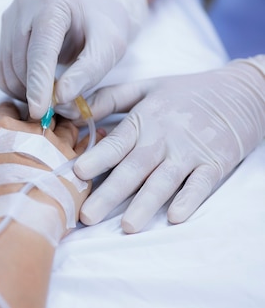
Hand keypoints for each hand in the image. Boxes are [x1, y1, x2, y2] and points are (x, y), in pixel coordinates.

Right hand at [0, 0, 147, 119]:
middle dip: (35, 91)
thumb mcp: (109, 47)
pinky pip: (3, 68)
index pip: (40, 49)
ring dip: (25, 91)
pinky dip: (17, 85)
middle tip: (55, 110)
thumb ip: (87, 72)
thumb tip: (60, 98)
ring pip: (8, 68)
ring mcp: (11, 15)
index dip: (38, 84)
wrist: (92, 9)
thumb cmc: (104, 26)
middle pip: (21, 61)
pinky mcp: (4, 30)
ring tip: (50, 99)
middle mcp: (25, 3)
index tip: (40, 112)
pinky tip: (37, 90)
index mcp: (54, 0)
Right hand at [0, 102, 99, 224]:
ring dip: (64, 125)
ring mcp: (60, 148)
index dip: (4, 113)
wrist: (19, 218)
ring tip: (64, 129)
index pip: (4, 108)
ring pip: (66, 125)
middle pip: (39, 114)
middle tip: (38, 124)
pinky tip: (99, 135)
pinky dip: (94, 140)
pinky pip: (89, 148)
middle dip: (38, 116)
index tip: (5, 120)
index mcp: (3, 128)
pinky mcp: (79, 167)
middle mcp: (34, 132)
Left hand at [74, 56, 264, 232]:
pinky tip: (175, 216)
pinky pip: (201, 184)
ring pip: (164, 181)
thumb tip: (71, 109)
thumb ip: (108, 99)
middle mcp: (164, 137)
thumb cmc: (184, 93)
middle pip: (134, 168)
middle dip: (110, 193)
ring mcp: (191, 152)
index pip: (117, 142)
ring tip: (127, 225)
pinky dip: (189, 200)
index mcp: (144, 119)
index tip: (78, 173)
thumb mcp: (145, 87)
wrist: (242, 91)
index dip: (98, 157)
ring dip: (145, 204)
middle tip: (88, 215)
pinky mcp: (216, 163)